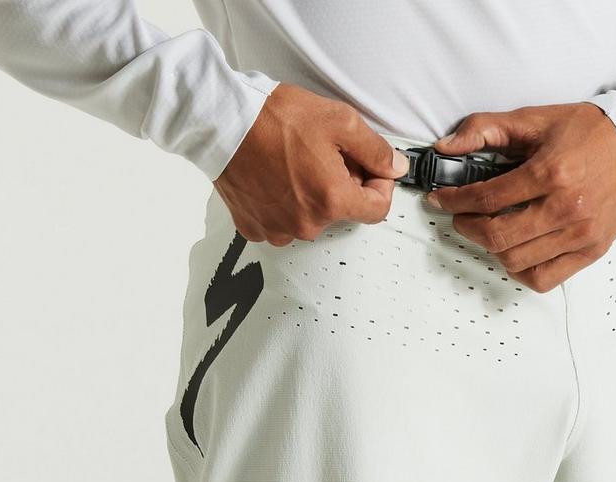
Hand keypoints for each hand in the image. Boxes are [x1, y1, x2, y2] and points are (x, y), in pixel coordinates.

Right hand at [215, 84, 409, 245]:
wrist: (221, 121)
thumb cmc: (273, 118)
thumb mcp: (339, 121)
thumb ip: (375, 149)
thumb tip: (394, 167)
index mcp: (331, 200)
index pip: (377, 210)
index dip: (379, 186)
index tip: (370, 169)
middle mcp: (306, 223)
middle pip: (341, 211)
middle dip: (341, 184)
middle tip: (323, 153)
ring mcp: (277, 229)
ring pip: (311, 217)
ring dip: (311, 195)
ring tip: (295, 162)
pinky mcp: (254, 227)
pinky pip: (281, 221)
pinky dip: (283, 202)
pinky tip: (274, 176)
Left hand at [428, 102, 615, 292]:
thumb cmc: (588, 130)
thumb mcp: (535, 118)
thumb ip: (486, 128)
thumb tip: (446, 147)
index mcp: (551, 172)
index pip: (487, 198)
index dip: (455, 201)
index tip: (443, 200)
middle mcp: (567, 207)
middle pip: (498, 237)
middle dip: (468, 228)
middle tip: (462, 217)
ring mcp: (582, 233)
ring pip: (516, 261)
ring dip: (492, 248)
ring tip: (490, 230)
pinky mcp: (593, 249)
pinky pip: (545, 278)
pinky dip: (522, 271)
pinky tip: (516, 251)